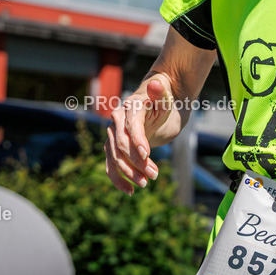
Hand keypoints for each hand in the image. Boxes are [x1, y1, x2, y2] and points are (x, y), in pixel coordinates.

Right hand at [104, 73, 178, 195]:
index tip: (147, 155)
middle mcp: (117, 119)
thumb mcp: (165, 97)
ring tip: (145, 184)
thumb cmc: (162, 101)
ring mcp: (112, 133)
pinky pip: (110, 164)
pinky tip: (130, 191)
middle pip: (122, 144)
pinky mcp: (112, 146)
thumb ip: (159, 92)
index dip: (138, 141)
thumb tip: (155, 84)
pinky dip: (118, 179)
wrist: (156, 106)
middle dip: (137, 162)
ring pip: (114, 157)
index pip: (131, 126)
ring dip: (129, 173)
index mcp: (130, 106)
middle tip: (155, 175)